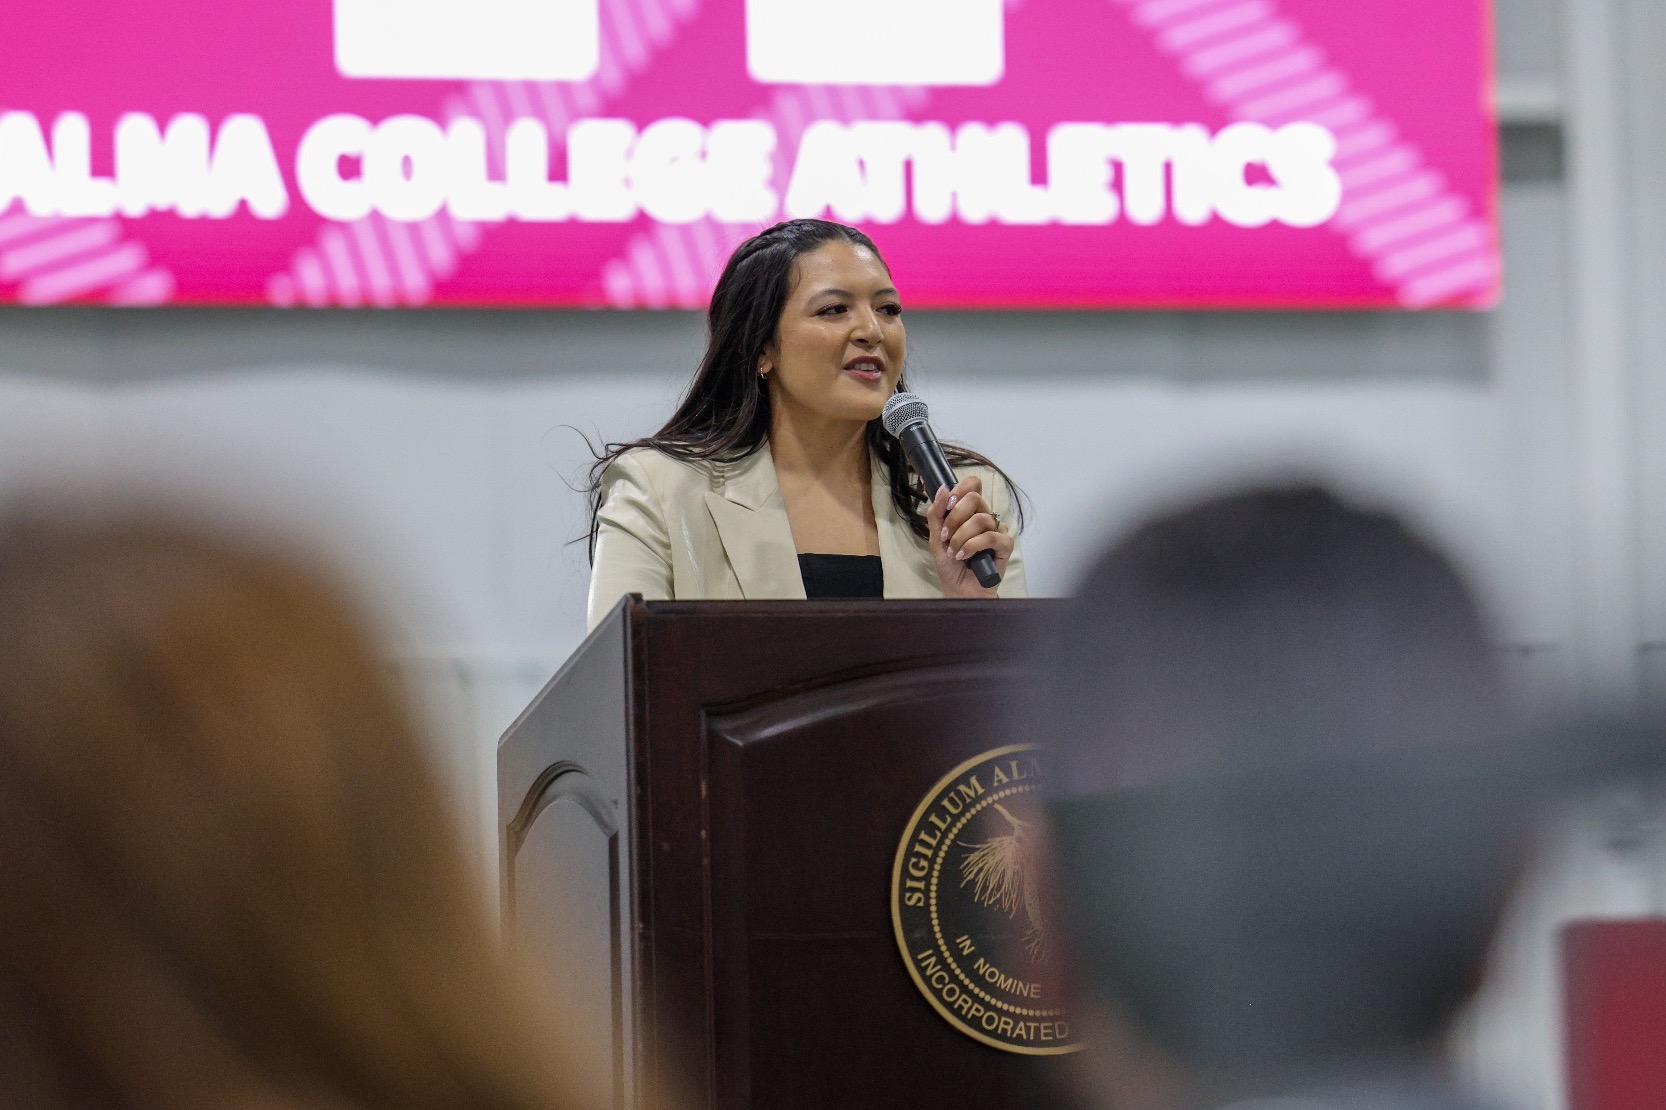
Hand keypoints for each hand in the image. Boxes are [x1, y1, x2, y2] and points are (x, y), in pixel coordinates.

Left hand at [927, 475, 1013, 598]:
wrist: (958, 589)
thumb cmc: (950, 564)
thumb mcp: (936, 537)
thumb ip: (937, 513)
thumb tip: (943, 488)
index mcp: (970, 511)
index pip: (973, 484)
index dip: (960, 489)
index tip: (948, 506)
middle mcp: (985, 517)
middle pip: (975, 498)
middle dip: (955, 517)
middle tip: (946, 536)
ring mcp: (997, 530)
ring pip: (980, 519)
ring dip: (961, 537)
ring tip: (954, 552)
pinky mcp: (1005, 545)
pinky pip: (991, 536)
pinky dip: (973, 545)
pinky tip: (964, 555)